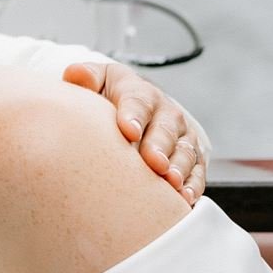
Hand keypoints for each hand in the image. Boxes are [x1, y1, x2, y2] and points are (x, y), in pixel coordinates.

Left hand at [63, 61, 205, 204]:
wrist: (129, 115)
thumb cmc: (108, 101)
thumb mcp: (96, 84)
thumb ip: (85, 78)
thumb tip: (75, 74)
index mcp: (139, 93)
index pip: (138, 100)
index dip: (134, 115)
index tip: (129, 131)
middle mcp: (165, 113)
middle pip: (166, 128)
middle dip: (161, 145)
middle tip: (153, 162)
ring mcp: (180, 137)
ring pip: (185, 151)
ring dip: (180, 167)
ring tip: (171, 182)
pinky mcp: (191, 159)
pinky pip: (197, 172)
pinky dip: (193, 185)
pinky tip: (185, 198)